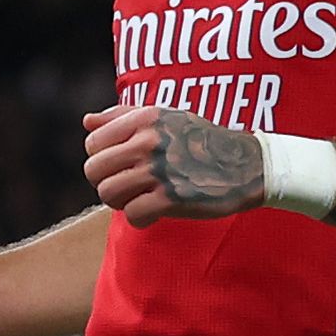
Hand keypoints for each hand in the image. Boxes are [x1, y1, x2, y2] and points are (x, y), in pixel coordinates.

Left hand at [82, 104, 269, 225]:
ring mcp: (159, 170)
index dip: (104, 158)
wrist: (249, 166)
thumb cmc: (203, 142)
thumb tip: (86, 121)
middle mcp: (149, 141)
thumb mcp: (168, 118)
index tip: (124, 164)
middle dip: (107, 181)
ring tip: (141, 197)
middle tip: (131, 185)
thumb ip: (123, 117)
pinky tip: (156, 211)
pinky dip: (141, 218)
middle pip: (93, 170)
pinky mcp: (170, 198)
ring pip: (107, 194)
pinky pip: (131, 215)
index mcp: (146, 118)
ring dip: (121, 201)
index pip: (92, 142)